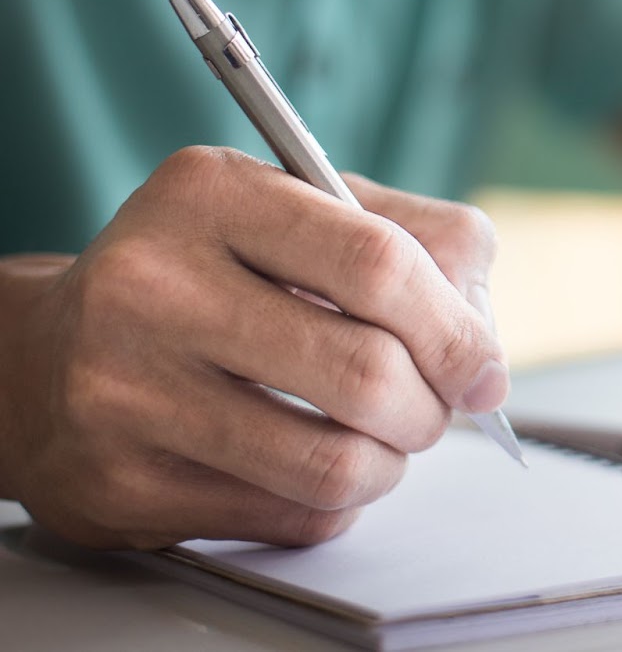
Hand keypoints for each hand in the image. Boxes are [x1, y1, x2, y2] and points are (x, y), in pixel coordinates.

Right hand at [0, 147, 505, 549]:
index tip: (483, 368)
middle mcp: (152, 285)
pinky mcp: (119, 483)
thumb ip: (421, 243)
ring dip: (389, 464)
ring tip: (383, 441)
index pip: (379, 264)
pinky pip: (287, 516)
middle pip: (365, 371)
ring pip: (332, 462)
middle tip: (433, 409)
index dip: (456, 330)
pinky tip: (314, 466)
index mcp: (210, 194)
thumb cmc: (208, 276)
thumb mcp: (304, 212)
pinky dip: (333, 502)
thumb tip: (484, 347)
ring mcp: (124, 389)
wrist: (47, 357)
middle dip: (431, 407)